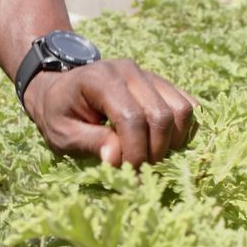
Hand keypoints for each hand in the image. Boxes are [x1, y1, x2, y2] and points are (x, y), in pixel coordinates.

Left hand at [21, 59, 197, 167]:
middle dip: (156, 151)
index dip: (135, 152)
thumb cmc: (59, 114)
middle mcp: (130, 71)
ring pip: (182, 109)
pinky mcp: (160, 84)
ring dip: (173, 142)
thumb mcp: (62, 133)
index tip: (128, 175)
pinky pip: (187, 105)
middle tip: (140, 170)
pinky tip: (164, 144)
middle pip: (162, 115)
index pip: (132, 118)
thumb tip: (117, 158)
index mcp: (101, 81)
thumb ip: (90, 142)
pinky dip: (184, 129)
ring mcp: (148, 75)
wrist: (60, 89)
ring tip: (151, 157)